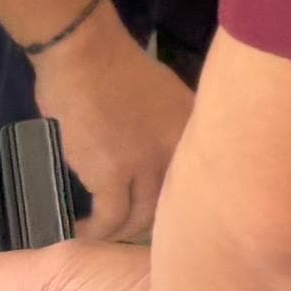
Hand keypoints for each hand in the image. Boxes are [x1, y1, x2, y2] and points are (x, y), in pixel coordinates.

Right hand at [34, 22, 190, 238]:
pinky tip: (87, 232)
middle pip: (177, 204)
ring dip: (125, 230)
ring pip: (144, 217)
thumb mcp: (167, 95)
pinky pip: (111, 218)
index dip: (185, 203)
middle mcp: (181, 151)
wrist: (86, 56)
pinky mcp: (112, 175)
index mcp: (197, 130)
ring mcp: (149, 164)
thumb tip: (166, 158)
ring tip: (111, 233)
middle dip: (158, 223)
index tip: (171, 215)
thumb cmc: (119, 69)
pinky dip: (99, 231)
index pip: (205, 180)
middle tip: (136, 229)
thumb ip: (173, 128)